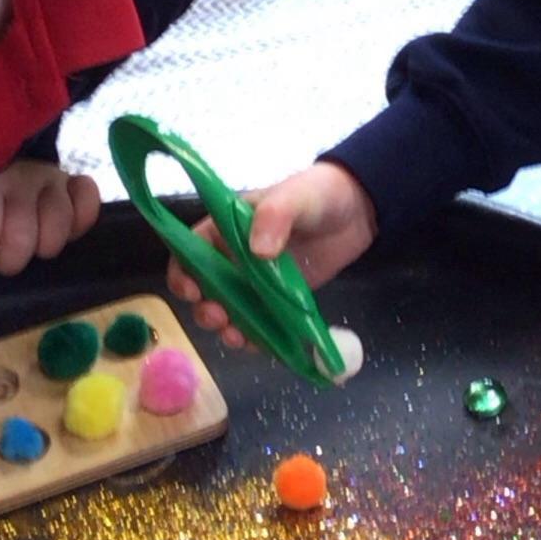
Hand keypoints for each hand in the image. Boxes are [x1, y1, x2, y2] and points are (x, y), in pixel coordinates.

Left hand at [0, 161, 100, 276]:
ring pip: (60, 218)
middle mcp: (17, 177)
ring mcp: (49, 178)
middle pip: (23, 232)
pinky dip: (83, 211)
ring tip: (36, 246)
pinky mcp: (74, 182)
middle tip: (5, 255)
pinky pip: (89, 197)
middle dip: (12, 255)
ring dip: (47, 242)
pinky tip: (70, 222)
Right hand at [167, 161, 378, 350]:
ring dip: (226, 328)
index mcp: (225, 228)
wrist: (357, 212)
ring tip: (238, 337)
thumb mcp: (295, 196)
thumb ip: (274, 216)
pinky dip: (256, 337)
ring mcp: (256, 282)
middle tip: (220, 318)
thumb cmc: (317, 194)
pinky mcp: (278, 301)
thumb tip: (257, 252)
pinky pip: (260, 323)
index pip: (189, 251)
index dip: (183, 273)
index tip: (192, 290)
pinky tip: (261, 345)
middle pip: (205, 289)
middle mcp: (234, 258)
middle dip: (205, 308)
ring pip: (229, 311)